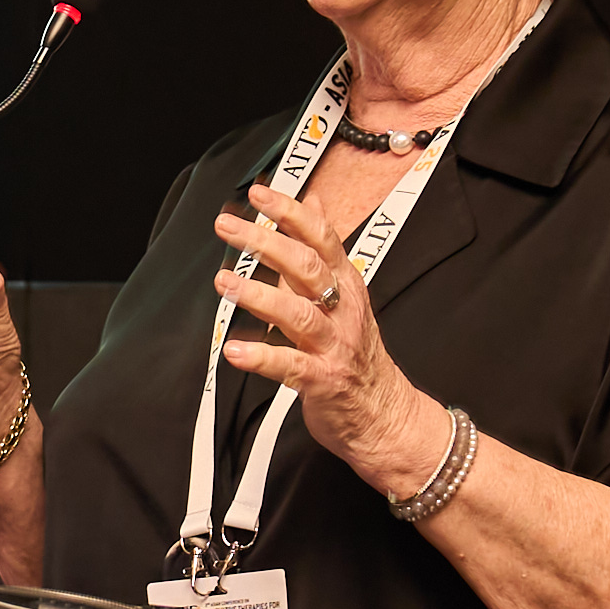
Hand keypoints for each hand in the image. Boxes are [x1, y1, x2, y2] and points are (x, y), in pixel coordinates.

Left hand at [213, 185, 449, 499]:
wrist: (385, 414)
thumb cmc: (357, 351)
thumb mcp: (347, 293)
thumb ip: (323, 249)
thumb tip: (314, 202)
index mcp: (347, 284)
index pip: (322, 238)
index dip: (292, 213)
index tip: (259, 194)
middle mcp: (343, 310)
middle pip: (307, 267)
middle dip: (266, 242)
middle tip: (227, 226)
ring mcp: (334, 346)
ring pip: (298, 314)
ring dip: (259, 296)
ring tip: (223, 283)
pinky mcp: (323, 381)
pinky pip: (290, 366)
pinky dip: (262, 358)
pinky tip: (234, 351)